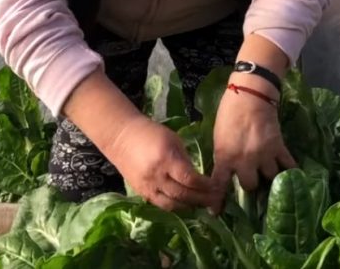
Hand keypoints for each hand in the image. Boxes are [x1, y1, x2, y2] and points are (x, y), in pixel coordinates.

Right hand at [104, 115, 223, 212]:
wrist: (121, 137)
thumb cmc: (151, 133)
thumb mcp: (174, 140)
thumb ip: (185, 159)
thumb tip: (199, 176)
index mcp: (167, 159)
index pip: (190, 179)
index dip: (206, 186)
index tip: (218, 187)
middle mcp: (157, 176)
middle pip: (183, 194)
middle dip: (202, 200)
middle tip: (217, 201)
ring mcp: (147, 187)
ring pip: (172, 204)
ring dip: (190, 206)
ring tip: (203, 205)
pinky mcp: (141, 192)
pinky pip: (160, 204)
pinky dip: (175, 206)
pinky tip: (186, 204)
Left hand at [211, 77, 295, 202]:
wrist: (250, 95)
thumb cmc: (229, 113)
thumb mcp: (218, 137)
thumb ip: (222, 156)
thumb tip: (225, 170)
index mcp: (225, 157)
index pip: (220, 185)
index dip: (218, 201)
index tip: (217, 212)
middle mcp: (244, 161)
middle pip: (250, 185)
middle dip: (250, 185)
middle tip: (250, 181)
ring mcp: (263, 155)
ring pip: (269, 177)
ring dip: (268, 177)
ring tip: (268, 176)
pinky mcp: (279, 146)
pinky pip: (287, 164)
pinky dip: (289, 170)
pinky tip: (291, 174)